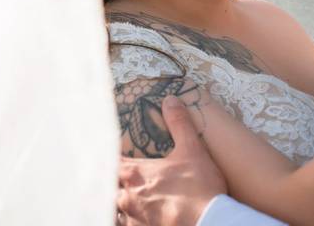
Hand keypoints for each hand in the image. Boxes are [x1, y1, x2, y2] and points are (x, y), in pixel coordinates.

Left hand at [116, 96, 226, 225]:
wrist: (208, 223)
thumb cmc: (198, 189)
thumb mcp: (192, 150)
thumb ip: (179, 124)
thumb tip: (170, 100)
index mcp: (134, 174)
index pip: (110, 162)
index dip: (108, 157)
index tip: (106, 152)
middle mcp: (127, 197)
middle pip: (109, 188)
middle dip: (113, 183)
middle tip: (118, 179)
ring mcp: (133, 219)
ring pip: (116, 210)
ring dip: (120, 204)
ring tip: (127, 200)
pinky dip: (129, 221)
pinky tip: (137, 219)